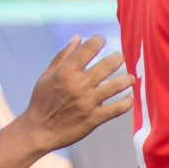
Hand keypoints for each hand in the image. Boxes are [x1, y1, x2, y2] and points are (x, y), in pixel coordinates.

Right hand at [19, 35, 133, 151]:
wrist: (39, 131)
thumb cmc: (42, 101)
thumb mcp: (47, 75)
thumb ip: (64, 55)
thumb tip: (78, 37)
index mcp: (66, 72)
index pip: (89, 48)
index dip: (98, 40)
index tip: (101, 40)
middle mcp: (79, 85)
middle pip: (108, 65)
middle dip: (118, 58)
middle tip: (120, 58)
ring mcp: (88, 102)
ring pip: (116, 85)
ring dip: (127, 79)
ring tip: (130, 78)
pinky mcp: (94, 118)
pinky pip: (117, 109)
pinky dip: (127, 102)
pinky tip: (129, 97)